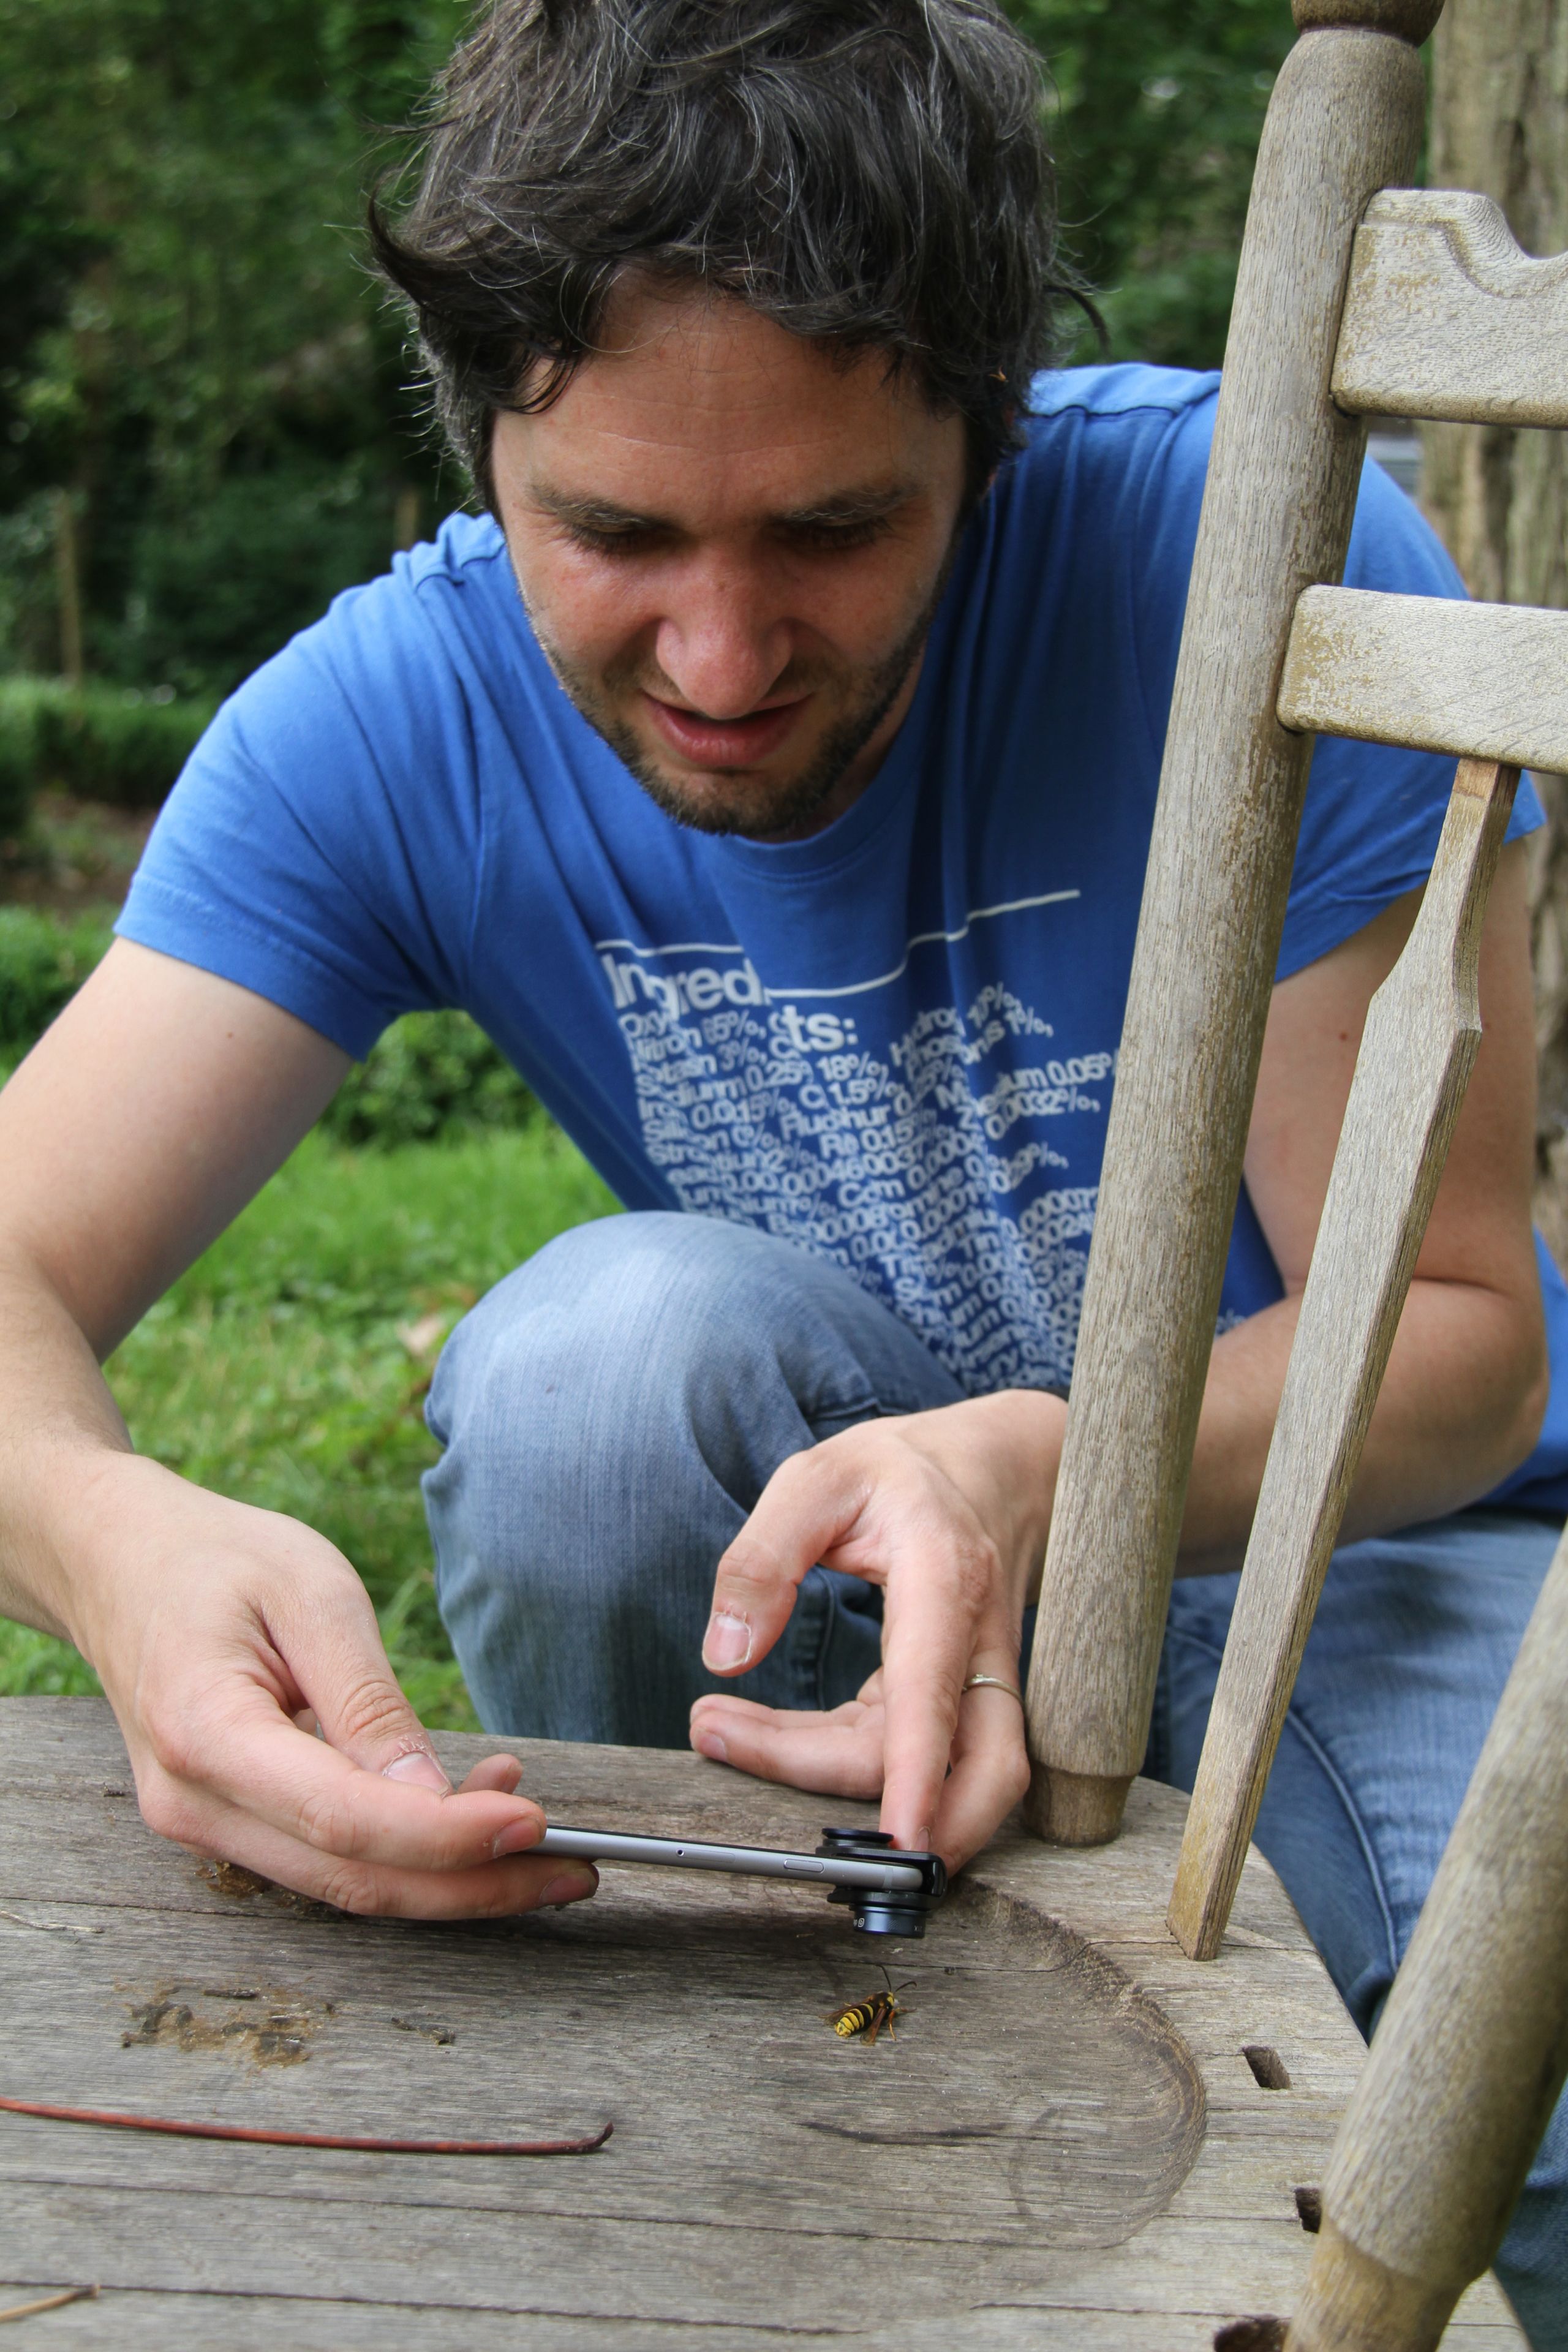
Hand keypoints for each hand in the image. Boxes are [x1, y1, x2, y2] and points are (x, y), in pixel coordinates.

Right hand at [59, 1452, 597, 1918]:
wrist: (118, 1563)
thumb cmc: (218, 1560)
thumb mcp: (310, 1592)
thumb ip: (367, 1700)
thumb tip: (432, 1798)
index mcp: (207, 1733)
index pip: (342, 1819)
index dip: (446, 1836)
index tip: (533, 1821)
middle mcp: (194, 1804)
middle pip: (350, 1879)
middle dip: (471, 1886)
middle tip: (575, 1870)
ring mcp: (202, 1826)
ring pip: (343, 1885)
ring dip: (449, 1875)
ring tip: (540, 1832)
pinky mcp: (226, 1825)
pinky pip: (324, 1859)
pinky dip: (406, 1851)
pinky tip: (473, 1806)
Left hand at [687, 1390, 1065, 1869]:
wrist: (986, 1468)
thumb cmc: (897, 1472)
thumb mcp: (816, 1479)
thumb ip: (763, 1559)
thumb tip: (725, 1655)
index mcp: (946, 1579)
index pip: (934, 1695)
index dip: (919, 1778)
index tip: (901, 1846)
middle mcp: (979, 1642)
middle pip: (976, 1769)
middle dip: (903, 1823)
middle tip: (759, 1780)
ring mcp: (980, 1678)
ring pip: (944, 1773)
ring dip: (842, 1787)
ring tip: (727, 1736)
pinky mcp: (959, 1698)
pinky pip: (915, 1754)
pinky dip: (844, 1762)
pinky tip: (773, 1738)